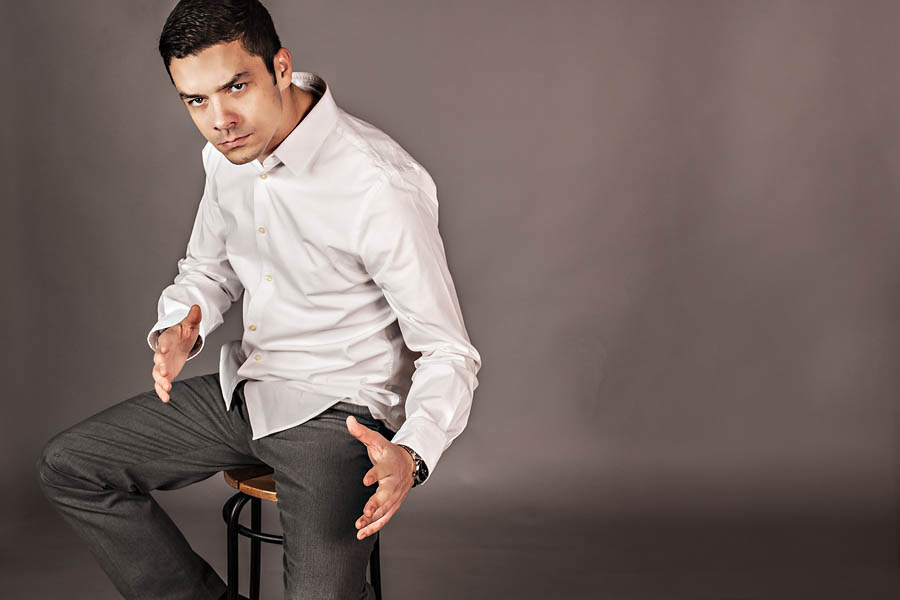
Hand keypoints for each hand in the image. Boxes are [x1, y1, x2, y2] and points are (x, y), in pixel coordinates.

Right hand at [152, 304, 201, 402]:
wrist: (179, 341)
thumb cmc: (184, 332)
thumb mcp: (190, 324)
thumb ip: (193, 318)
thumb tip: (197, 307)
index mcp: (168, 339)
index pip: (164, 342)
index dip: (163, 346)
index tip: (164, 350)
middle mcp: (162, 352)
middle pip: (158, 359)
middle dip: (161, 366)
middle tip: (165, 372)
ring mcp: (162, 364)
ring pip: (157, 373)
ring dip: (161, 381)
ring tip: (167, 389)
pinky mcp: (165, 373)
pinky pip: (160, 383)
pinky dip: (161, 391)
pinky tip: (166, 398)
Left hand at [346, 415, 414, 539]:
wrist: (411, 463)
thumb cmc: (390, 453)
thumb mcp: (377, 441)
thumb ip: (362, 433)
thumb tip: (349, 421)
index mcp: (389, 465)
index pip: (382, 470)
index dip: (374, 475)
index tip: (366, 480)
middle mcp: (394, 482)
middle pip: (387, 494)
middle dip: (377, 504)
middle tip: (367, 512)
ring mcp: (395, 495)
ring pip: (386, 509)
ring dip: (373, 519)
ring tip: (360, 526)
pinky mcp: (394, 504)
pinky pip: (385, 518)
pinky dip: (374, 527)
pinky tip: (362, 533)